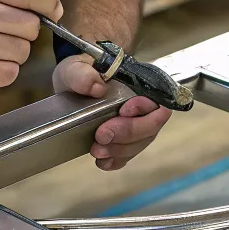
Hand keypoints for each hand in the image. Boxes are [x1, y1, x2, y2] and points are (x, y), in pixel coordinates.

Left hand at [53, 54, 171, 169]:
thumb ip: (83, 74)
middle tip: (102, 136)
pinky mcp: (122, 141)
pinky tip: (103, 161)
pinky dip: (116, 161)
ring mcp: (134, 125)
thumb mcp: (75, 68)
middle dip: (128, 134)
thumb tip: (97, 87)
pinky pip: (128, 156)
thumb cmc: (80, 72)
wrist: (72, 86)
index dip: (143, 108)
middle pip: (151, 126)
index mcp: (137, 84)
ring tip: (96, 149)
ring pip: (140, 144)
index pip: (157, 99)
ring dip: (120, 150)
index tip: (123, 110)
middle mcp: (142, 106)